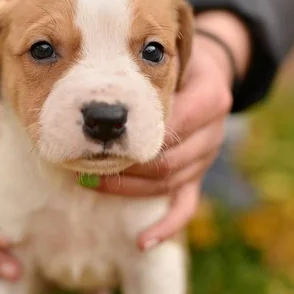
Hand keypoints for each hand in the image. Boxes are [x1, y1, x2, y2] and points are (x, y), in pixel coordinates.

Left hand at [97, 11, 250, 248]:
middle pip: (166, 161)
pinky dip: (165, 227)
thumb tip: (94, 78)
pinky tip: (142, 241)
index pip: (171, 125)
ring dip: (128, 188)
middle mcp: (212, 132)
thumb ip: (145, 62)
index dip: (133, 136)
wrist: (206, 73)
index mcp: (209, 99)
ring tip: (89, 184)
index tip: (94, 137)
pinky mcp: (197, 176)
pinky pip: (185, 208)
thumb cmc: (176, 62)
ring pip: (169, 184)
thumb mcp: (169, 51)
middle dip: (122, 166)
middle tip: (82, 162)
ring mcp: (205, 158)